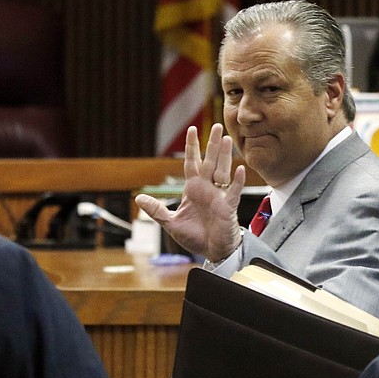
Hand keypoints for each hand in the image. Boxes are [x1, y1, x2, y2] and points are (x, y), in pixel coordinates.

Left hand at [135, 124, 246, 261]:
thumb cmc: (195, 236)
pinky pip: (234, 191)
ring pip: (222, 171)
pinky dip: (237, 181)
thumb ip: (156, 210)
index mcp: (193, 189)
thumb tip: (138, 198)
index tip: (192, 130)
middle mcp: (207, 189)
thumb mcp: (170, 223)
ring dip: (225, 156)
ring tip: (227, 139)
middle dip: (212, 144)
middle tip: (218, 125)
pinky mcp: (228, 207)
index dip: (192, 147)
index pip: (192, 163)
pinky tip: (239, 169)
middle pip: (209, 161)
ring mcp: (219, 196)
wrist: (211, 251)